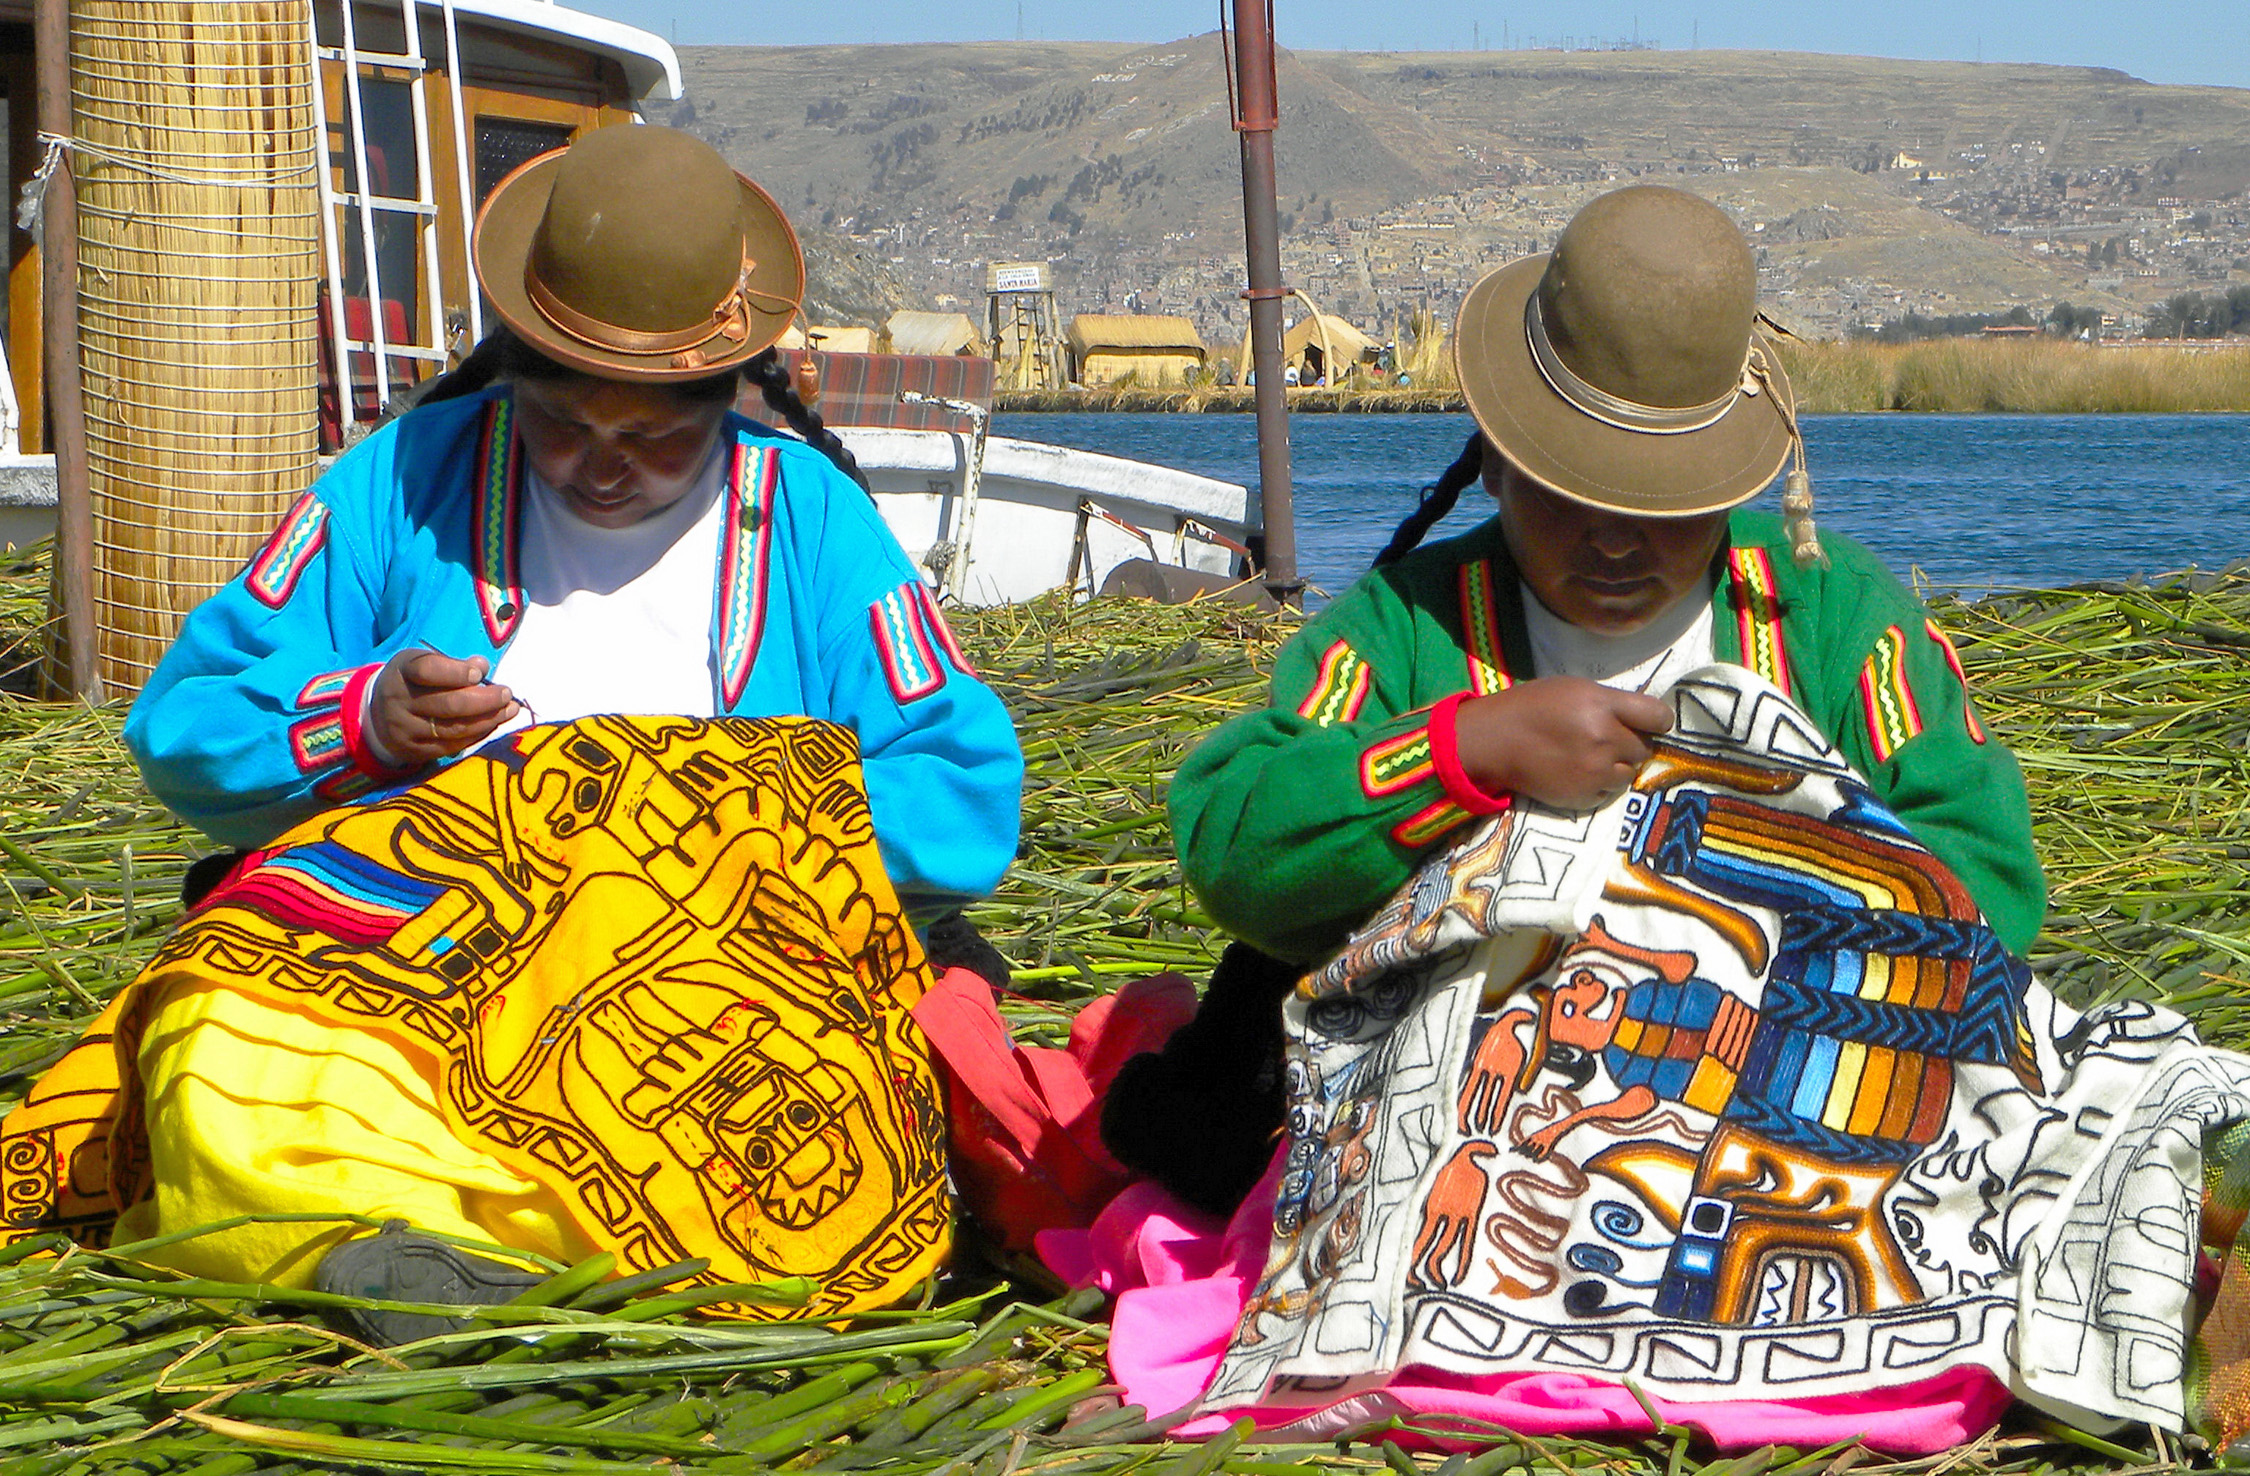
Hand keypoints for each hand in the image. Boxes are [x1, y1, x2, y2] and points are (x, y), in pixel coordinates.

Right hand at [368, 649, 521, 766]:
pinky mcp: (414, 750)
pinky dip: (477, 735)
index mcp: (402, 671)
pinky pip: (451, 745)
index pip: (428, 670)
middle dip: (484, 700)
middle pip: (448, 704)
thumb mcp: (425, 662)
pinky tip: (492, 724)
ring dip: (488, 720)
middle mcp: (399, 701)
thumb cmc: (413, 681)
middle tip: (507, 694)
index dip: (456, 672)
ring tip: (509, 710)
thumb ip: (454, 663)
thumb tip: (482, 666)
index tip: (479, 673)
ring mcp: (405, 729)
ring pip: (453, 728)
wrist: (377, 713)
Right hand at [1453, 676, 1671, 811]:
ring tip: (1591, 758)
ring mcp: (1594, 771)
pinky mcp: (1583, 796)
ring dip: (1616, 767)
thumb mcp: (1573, 688)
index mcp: (1602, 705)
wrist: (1492, 741)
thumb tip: (1641, 716)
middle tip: (1607, 740)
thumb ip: (1609, 702)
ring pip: (1630, 773)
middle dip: (1630, 744)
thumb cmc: (1531, 707)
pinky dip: (1598, 785)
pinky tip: (1577, 772)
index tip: (1650, 724)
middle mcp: (1604, 738)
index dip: (1658, 721)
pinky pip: (1608, 792)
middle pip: (1644, 748)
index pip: (1659, 717)